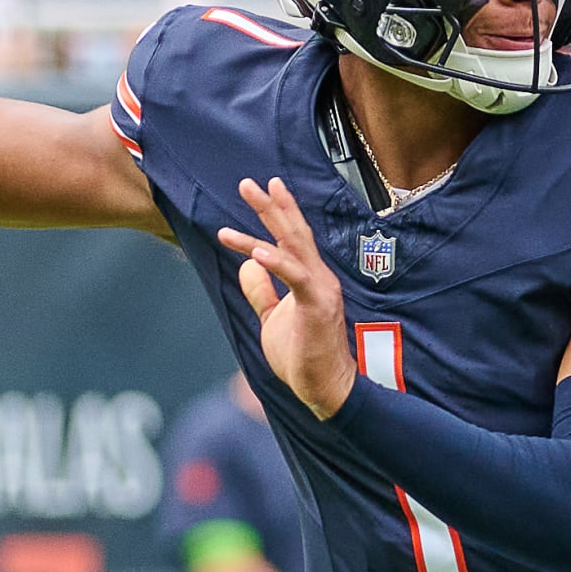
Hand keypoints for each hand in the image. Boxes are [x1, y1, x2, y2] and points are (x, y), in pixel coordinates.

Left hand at [217, 177, 356, 419]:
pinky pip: (295, 277)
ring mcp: (320, 289)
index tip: (263, 187)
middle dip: (271, 205)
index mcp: (309, 278)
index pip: (292, 238)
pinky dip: (276, 262)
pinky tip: (255, 252)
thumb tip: (246, 265)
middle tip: (247, 183)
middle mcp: (318, 277)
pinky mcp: (317, 306)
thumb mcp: (272, 319)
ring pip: (293, 246)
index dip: (279, 211)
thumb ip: (261, 291)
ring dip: (270, 221)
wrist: (325, 388)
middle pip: (293, 232)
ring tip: (248, 201)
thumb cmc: (303, 356)